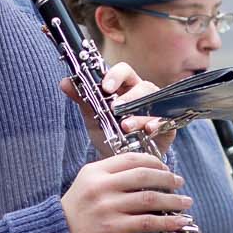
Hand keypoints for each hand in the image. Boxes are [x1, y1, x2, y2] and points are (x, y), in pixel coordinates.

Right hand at [60, 150, 192, 232]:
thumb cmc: (76, 213)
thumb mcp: (88, 185)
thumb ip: (112, 177)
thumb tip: (147, 177)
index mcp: (95, 171)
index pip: (130, 159)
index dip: (153, 162)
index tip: (166, 168)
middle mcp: (100, 186)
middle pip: (143, 176)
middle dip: (167, 178)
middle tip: (180, 182)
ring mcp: (106, 207)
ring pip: (149, 199)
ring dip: (173, 201)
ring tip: (186, 202)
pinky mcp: (111, 228)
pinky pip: (147, 222)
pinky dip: (167, 222)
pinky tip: (179, 222)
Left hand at [62, 63, 176, 160]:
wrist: (120, 160)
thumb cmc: (109, 134)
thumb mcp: (93, 117)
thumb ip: (82, 99)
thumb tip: (64, 82)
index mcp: (125, 87)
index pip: (124, 71)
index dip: (115, 75)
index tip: (105, 87)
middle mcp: (143, 94)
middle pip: (141, 86)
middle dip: (129, 97)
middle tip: (116, 108)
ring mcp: (157, 109)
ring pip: (153, 103)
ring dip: (138, 114)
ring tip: (125, 126)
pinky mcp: (167, 125)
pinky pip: (165, 120)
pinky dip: (156, 124)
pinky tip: (148, 130)